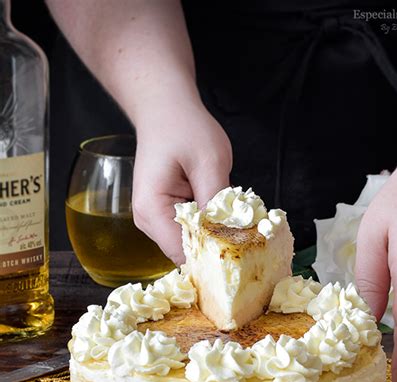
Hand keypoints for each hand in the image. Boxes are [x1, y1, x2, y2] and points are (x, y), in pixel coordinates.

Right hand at [132, 93, 231, 262]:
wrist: (164, 108)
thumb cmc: (183, 127)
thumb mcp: (209, 161)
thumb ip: (218, 203)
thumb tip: (231, 237)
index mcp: (152, 211)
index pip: (184, 255)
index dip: (213, 258)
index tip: (242, 252)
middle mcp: (148, 222)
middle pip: (187, 254)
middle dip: (217, 247)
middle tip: (247, 232)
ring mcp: (155, 221)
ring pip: (192, 245)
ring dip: (215, 235)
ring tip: (235, 217)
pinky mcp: (166, 215)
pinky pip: (192, 232)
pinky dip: (210, 226)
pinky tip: (222, 211)